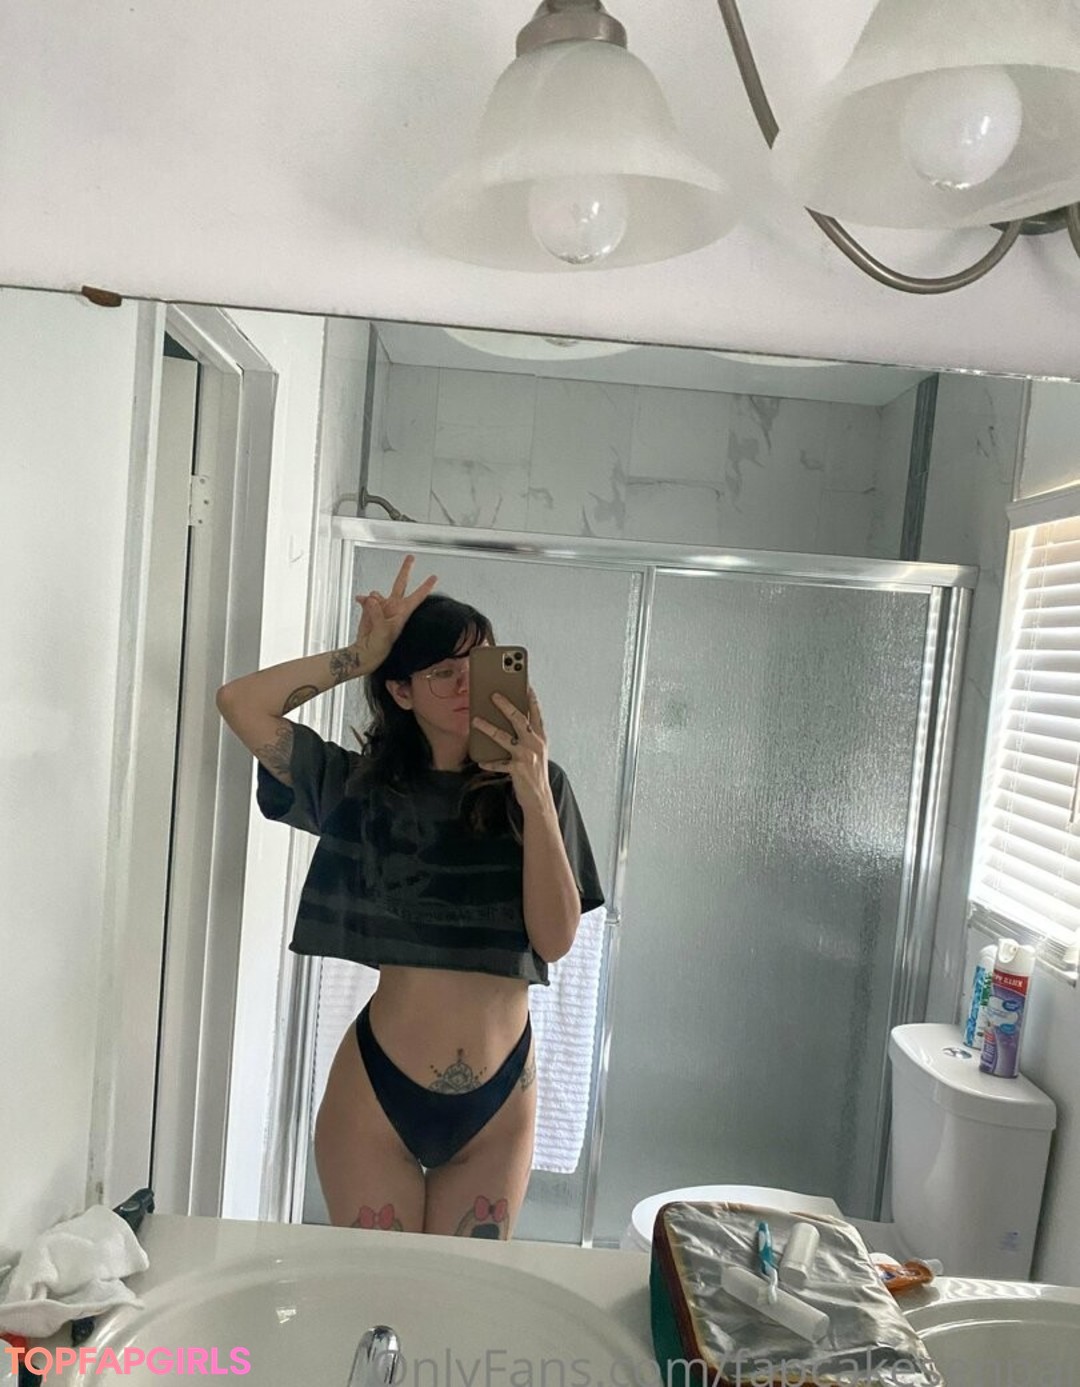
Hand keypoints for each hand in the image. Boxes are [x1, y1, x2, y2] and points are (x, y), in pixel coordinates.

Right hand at [352, 555, 437, 672]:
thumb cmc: (380, 646)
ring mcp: (382, 607)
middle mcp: (394, 607)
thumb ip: (376, 613)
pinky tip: (359, 600)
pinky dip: (362, 599)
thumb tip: (371, 598)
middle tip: (411, 557)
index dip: (425, 586)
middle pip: (401, 583)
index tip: (434, 577)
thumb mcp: (382, 631)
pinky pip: (366, 599)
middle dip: (405, 570)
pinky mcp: (370, 609)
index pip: (417, 596)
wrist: (367, 652)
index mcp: (402, 612)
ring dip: (372, 598)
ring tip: (369, 611)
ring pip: (378, 593)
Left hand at [473, 686, 553, 816]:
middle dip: (506, 705)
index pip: (536, 713)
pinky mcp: (517, 769)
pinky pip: (498, 763)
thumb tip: (508, 721)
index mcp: (540, 738)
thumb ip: (526, 737)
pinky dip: (489, 762)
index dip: (531, 698)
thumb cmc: (535, 772)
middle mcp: (534, 744)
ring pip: (504, 737)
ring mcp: (526, 756)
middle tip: (493, 694)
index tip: (524, 684)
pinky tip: (480, 760)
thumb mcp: (536, 751)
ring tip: (475, 720)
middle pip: (519, 719)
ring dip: (488, 727)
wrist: (539, 798)